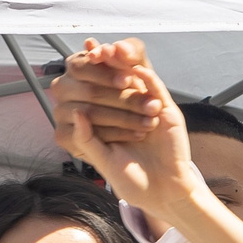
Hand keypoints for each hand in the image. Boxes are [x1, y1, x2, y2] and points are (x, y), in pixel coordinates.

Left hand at [47, 39, 201, 215]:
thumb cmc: (133, 179)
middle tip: (92, 50)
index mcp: (111, 119)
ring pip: (135, 79)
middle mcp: (129, 109)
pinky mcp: (167, 111)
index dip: (88, 74)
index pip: (97, 92)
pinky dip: (146, 78)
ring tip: (110, 49)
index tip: (75, 60)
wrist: (164, 193)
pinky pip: (156, 89)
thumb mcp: (104, 161)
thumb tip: (75, 113)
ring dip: (122, 63)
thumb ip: (88, 139)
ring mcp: (149, 107)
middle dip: (103, 63)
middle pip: (116, 78)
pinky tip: (135, 70)